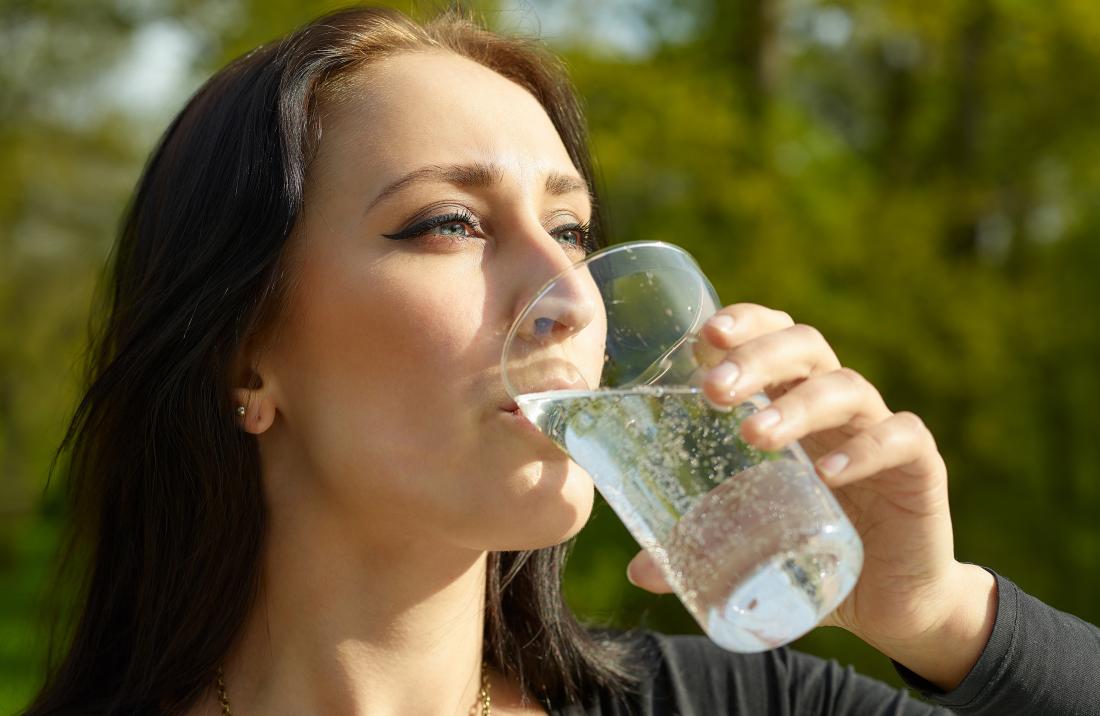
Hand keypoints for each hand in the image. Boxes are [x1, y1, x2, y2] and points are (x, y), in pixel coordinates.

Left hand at [626, 303, 995, 688]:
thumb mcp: (750, 542)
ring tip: (754, 434)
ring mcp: (878, 430)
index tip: (701, 337)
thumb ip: (698, 547)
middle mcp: (835, 405)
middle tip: (713, 391)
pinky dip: (865, 449)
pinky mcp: (919, 468)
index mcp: (791, 401)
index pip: (770, 335)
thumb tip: (639, 571)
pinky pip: (901, 438)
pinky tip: (827, 473)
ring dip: (797, 404)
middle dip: (756, 357)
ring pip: (845, 388)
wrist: (892, 600)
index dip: (742, 324)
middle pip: (803, 346)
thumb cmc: (810, 550)